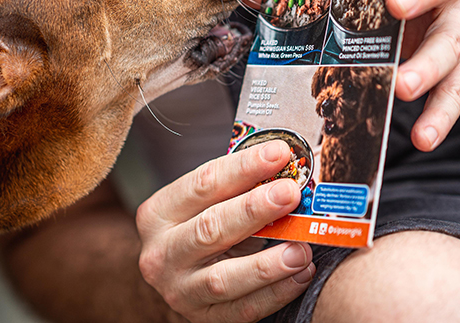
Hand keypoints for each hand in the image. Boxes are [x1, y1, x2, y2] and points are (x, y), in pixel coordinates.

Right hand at [136, 142, 314, 322]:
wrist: (181, 275)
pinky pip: (243, 309)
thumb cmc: (202, 226)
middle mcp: (161, 252)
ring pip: (224, 278)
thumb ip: (236, 187)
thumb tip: (286, 164)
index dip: (243, 168)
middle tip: (290, 194)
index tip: (279, 154)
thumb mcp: (205, 203)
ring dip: (267, 263)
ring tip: (302, 248)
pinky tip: (301, 274)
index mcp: (158, 213)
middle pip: (210, 228)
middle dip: (254, 209)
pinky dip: (275, 293)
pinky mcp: (202, 317)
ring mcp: (179, 289)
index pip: (202, 184)